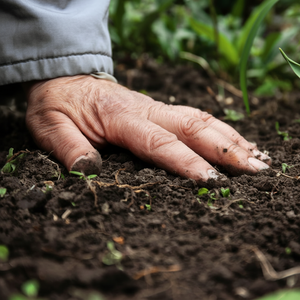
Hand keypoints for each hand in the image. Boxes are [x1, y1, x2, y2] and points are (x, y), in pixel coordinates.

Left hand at [25, 75, 270, 181]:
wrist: (65, 79)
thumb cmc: (58, 104)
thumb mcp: (49, 127)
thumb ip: (68, 148)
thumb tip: (89, 171)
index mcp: (119, 116)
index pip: (159, 142)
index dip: (187, 162)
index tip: (213, 182)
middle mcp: (145, 109)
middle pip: (192, 127)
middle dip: (226, 149)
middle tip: (256, 171)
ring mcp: (155, 108)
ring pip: (200, 119)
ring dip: (230, 138)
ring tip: (257, 158)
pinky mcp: (158, 110)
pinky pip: (195, 117)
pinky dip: (219, 130)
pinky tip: (235, 142)